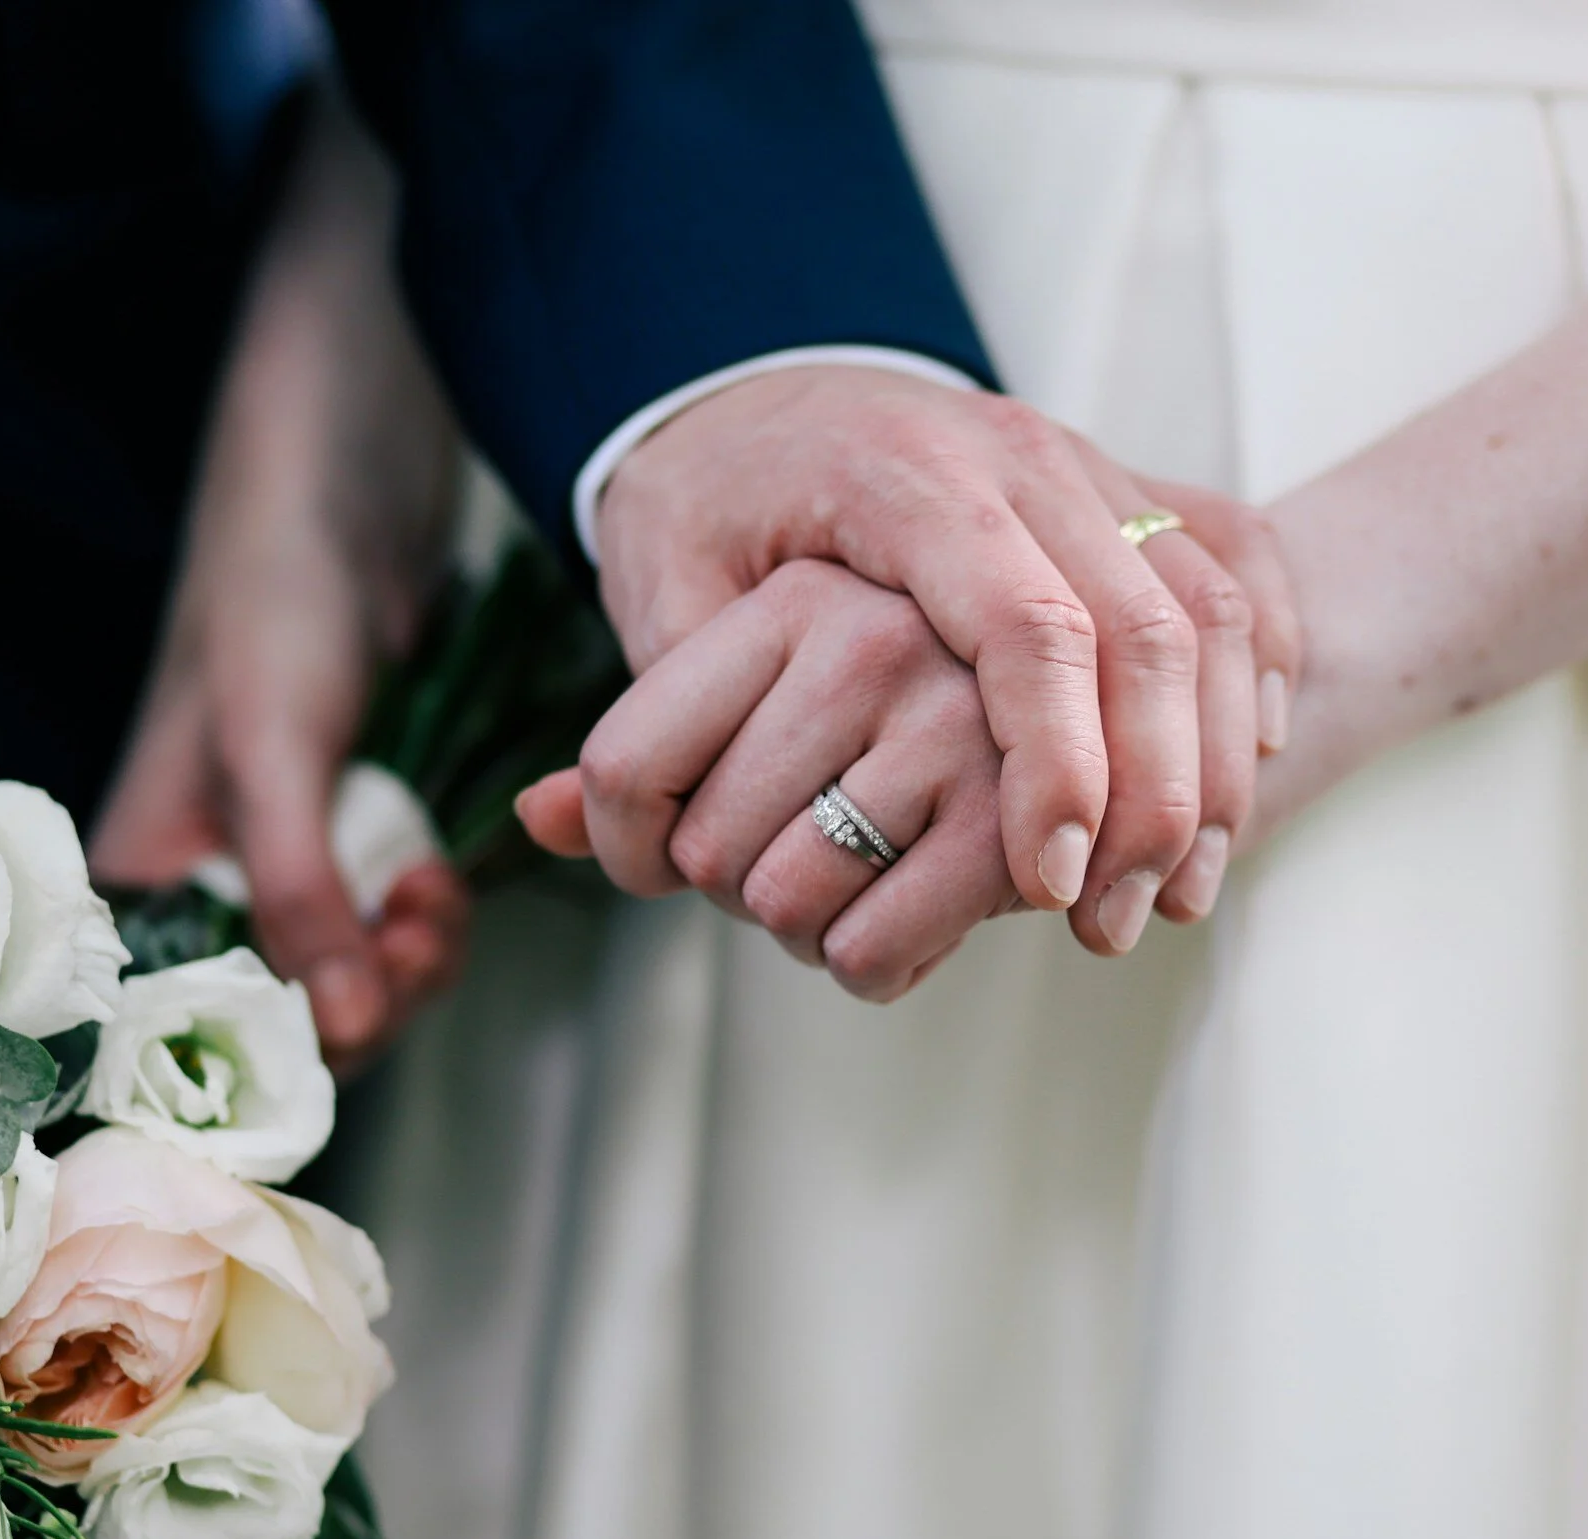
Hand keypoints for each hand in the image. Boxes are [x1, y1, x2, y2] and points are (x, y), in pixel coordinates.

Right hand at [91, 88, 468, 1067]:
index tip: (366, 996)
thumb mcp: (271, 738)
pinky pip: (388, 909)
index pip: (196, 1020)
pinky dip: (424, 913)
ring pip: (350, 967)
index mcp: (140, 866)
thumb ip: (294, 887)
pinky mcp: (353, 810)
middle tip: (421, 923)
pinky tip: (441, 872)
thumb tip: (333, 1030)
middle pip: (284, 1009)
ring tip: (435, 892)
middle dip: (366, 993)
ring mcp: (283, 841)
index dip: (286, 1038)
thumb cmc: (277, 568)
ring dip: (406, 957)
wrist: (350, 439)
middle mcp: (201, 867)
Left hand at [518, 560, 1012, 1001]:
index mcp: (796, 593)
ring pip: (791, 906)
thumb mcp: (705, 598)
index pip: (626, 769)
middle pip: (708, 854)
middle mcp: (886, 635)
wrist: (1028, 523)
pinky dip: (877, 966)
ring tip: (863, 874)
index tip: (649, 870)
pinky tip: (913, 918)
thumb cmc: (857, 584)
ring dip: (812, 931)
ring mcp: (974, 715)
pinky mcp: (1049, 800)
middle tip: (792, 849)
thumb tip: (538, 821)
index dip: (622, 848)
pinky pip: (884, 947)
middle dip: (734, 887)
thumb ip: (643, 730)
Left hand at [595, 366, 1298, 951]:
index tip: (1054, 877)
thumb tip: (547, 823)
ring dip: (1209, 757)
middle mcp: (1015, 456)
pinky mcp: (1125, 490)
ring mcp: (1084, 464)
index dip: (1054, 758)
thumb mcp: (659, 586)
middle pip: (1140, 622)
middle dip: (1153, 786)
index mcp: (902, 475)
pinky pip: (1230, 572)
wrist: (767, 384)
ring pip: (1202, 605)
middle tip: (1120, 917)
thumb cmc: (714, 502)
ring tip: (1179, 890)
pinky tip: (1248, 767)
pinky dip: (1250, 675)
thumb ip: (643, 708)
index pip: (1019, 621)